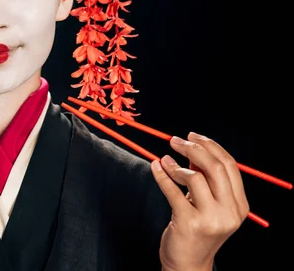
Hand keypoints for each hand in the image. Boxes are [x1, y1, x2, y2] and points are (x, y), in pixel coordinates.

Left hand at [150, 132, 248, 270]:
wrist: (188, 264)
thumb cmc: (196, 228)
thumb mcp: (206, 203)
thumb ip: (204, 177)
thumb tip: (191, 147)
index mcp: (238, 205)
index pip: (229, 165)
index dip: (210, 146)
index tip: (192, 136)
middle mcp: (229, 212)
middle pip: (215, 167)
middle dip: (194, 148)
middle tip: (175, 140)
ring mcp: (211, 219)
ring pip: (195, 177)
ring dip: (175, 164)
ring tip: (163, 160)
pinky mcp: (189, 223)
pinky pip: (172, 191)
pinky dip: (161, 175)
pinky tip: (155, 166)